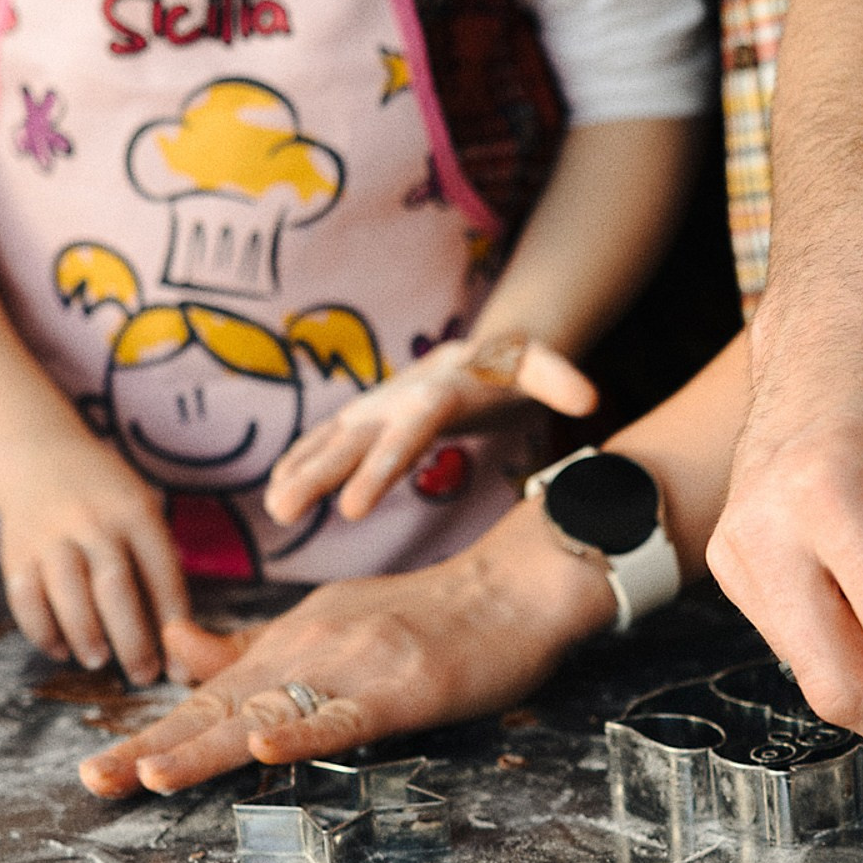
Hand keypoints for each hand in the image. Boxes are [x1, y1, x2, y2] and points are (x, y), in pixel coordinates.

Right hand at [0, 429, 191, 685]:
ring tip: (98, 661)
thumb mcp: (141, 515)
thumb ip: (154, 570)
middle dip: (132, 641)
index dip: (174, 627)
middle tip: (143, 675)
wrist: (38, 453)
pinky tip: (60, 648)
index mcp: (136, 513)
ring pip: (68, 594)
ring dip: (86, 636)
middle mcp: (93, 522)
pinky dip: (42, 631)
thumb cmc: (106, 499)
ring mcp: (51, 536)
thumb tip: (176, 644)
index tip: (180, 667)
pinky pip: (26, 599)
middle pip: (115, 589)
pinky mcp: (16, 551)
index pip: (163, 575)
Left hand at [79, 498, 613, 795]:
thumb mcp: (325, 620)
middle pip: (218, 710)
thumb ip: (252, 645)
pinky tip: (261, 749)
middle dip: (152, 748)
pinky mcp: (401, 689)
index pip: (206, 698)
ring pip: (267, 714)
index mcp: (286, 644)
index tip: (98, 768)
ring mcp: (352, 669)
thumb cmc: (424, 613)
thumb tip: (173, 648)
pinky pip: (344, 716)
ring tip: (147, 776)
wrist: (508, 589)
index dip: (151, 733)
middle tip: (93, 781)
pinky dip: (301, 732)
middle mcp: (306, 652)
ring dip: (204, 746)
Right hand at [262, 334, 596, 525]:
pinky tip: (276, 492)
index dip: (378, 471)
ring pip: (330, 442)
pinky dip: (299, 462)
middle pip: (353, 442)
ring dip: (298, 474)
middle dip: (319, 476)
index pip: (405, 438)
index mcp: (435, 396)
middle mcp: (395, 402)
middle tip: (285, 510)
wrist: (480, 352)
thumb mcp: (539, 369)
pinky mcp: (363, 420)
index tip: (351, 508)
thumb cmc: (511, 371)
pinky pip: (324, 441)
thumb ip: (560, 379)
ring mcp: (373, 409)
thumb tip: (590, 397)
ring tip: (273, 510)